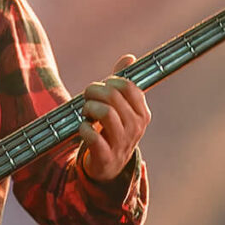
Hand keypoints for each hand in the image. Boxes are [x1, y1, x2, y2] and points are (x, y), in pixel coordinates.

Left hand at [79, 54, 150, 181]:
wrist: (109, 167)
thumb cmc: (113, 131)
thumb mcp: (122, 108)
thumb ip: (124, 83)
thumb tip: (129, 58)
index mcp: (142, 113)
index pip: (128, 86)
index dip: (110, 82)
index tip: (102, 87)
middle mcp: (135, 127)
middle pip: (113, 96)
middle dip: (94, 91)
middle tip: (87, 97)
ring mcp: (122, 143)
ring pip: (105, 113)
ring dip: (88, 108)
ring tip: (85, 112)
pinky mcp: (106, 156)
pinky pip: (93, 136)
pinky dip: (83, 128)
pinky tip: (83, 128)